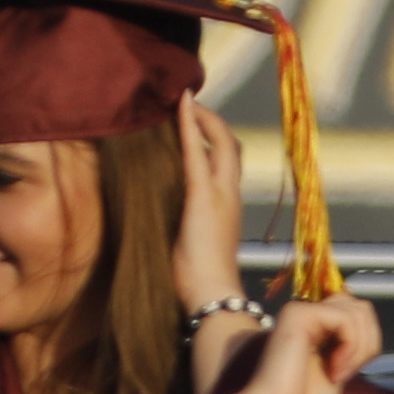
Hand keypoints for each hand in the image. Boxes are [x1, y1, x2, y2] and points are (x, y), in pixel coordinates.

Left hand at [169, 98, 249, 313]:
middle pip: (230, 146)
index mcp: (227, 205)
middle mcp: (229, 194)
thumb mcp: (190, 242)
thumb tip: (162, 212)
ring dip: (202, 118)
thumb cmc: (197, 279)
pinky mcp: (204, 196)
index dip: (214, 137)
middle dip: (212, 121)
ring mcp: (220, 193)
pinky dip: (190, 125)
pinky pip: (197, 151)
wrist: (210, 293)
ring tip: (181, 100)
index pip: (227, 161)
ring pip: (221, 143)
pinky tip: (181, 105)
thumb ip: (183, 221)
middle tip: (187, 102)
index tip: (194, 119)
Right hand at [227, 291, 375, 393]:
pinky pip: (346, 319)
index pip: (359, 313)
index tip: (350, 372)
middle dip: (368, 343)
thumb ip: (351, 346)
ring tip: (338, 373)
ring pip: (359, 311)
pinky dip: (350, 347)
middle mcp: (308, 313)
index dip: (367, 342)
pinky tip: (333, 370)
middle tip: (346, 372)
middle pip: (362, 308)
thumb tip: (370, 327)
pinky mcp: (297, 313)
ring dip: (359, 349)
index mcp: (316, 326)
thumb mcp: (339, 370)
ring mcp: (301, 310)